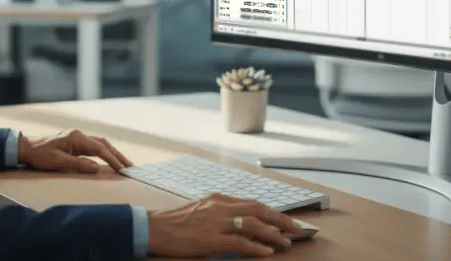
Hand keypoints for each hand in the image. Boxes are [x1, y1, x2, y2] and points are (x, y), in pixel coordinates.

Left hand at [17, 128, 133, 172]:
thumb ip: (78, 164)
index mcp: (76, 138)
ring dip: (112, 152)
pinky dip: (103, 152)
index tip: (123, 168)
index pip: (100, 149)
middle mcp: (79, 135)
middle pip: (104, 143)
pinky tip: (108, 158)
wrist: (25, 148)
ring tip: (123, 163)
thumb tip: (97, 168)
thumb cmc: (40, 155)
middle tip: (130, 166)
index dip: (112, 159)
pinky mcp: (74, 142)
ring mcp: (77, 137)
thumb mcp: (58, 162)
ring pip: (100, 143)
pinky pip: (93, 146)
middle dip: (117, 154)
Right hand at [147, 193, 304, 257]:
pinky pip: (239, 242)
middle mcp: (220, 206)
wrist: (153, 227)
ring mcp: (215, 222)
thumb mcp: (202, 211)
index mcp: (218, 199)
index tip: (285, 220)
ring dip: (274, 234)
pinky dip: (256, 247)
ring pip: (253, 224)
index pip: (253, 203)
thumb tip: (244, 224)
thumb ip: (222, 214)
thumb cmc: (175, 222)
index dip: (272, 212)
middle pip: (259, 210)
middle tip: (296, 229)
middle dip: (281, 220)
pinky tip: (266, 252)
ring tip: (287, 242)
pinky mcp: (210, 238)